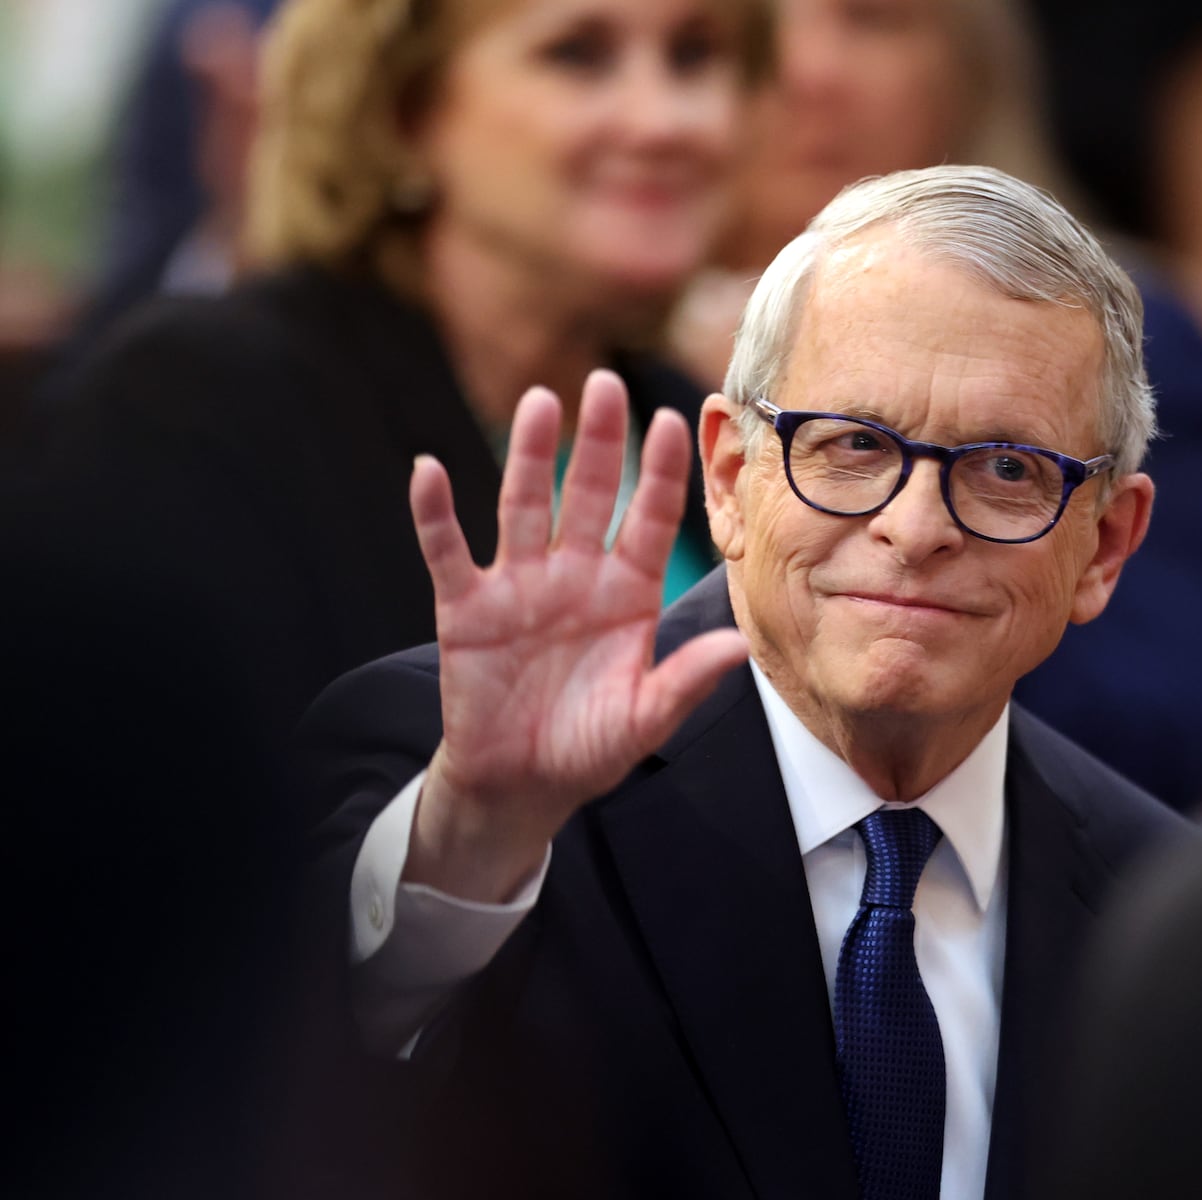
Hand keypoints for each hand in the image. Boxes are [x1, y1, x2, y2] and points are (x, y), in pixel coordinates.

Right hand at [405, 370, 746, 901]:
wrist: (521, 785)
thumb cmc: (590, 747)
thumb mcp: (646, 720)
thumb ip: (686, 680)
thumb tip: (738, 646)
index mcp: (628, 595)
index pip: (648, 521)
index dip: (660, 474)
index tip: (676, 420)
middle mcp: (575, 577)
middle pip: (589, 495)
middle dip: (599, 442)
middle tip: (604, 382)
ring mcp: (519, 586)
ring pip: (524, 506)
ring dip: (530, 457)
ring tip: (539, 403)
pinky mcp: (466, 608)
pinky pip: (448, 552)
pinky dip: (435, 513)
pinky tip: (429, 469)